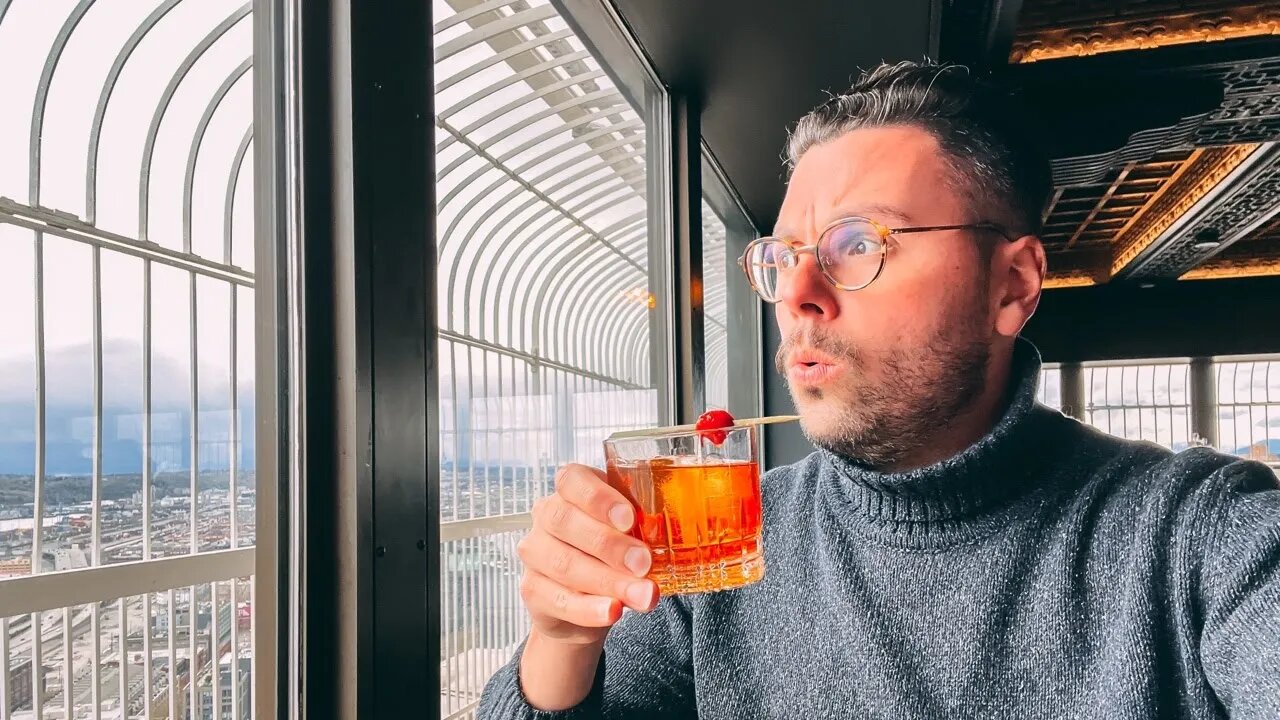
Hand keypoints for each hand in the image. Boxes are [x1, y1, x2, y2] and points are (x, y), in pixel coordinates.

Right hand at [516, 463, 658, 646]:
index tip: (630, 519)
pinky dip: (589, 608)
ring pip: (564, 563)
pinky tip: (613, 611)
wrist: (588, 602)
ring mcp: (535, 552)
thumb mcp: (630, 533)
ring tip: (642, 595)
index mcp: (571, 491)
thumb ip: (642, 530)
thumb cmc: (612, 553)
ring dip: (608, 581)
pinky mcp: (533, 589)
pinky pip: (558, 599)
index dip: (598, 498)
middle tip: (643, 563)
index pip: (572, 480)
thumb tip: (669, 539)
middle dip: (609, 544)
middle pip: (565, 521)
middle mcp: (546, 516)